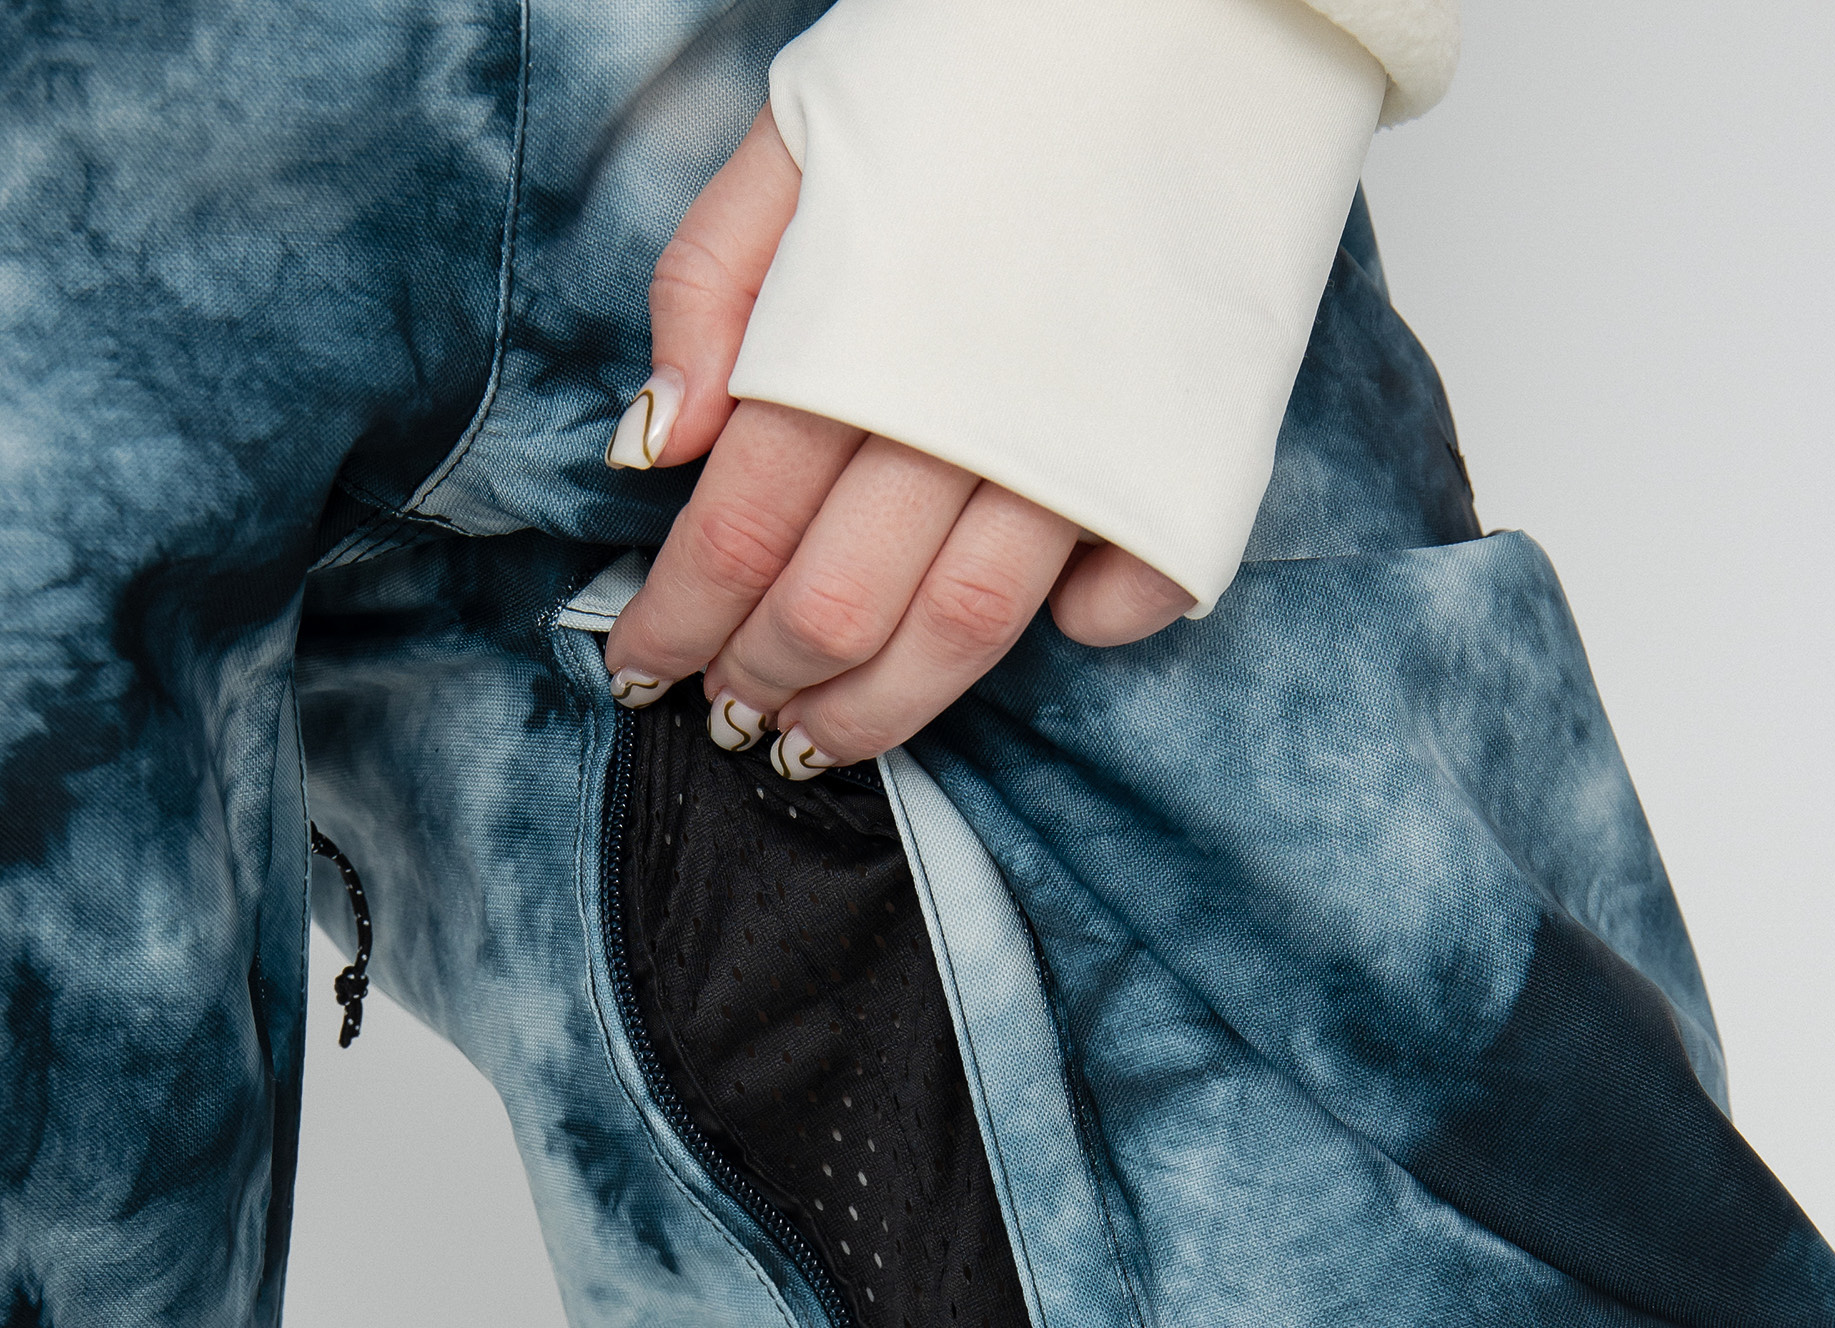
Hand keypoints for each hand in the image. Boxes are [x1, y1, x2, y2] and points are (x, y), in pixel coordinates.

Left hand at [602, 109, 1193, 777]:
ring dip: (878, 710)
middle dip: (760, 682)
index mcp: (854, 338)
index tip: (640, 668)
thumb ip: (711, 283)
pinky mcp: (1184, 460)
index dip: (677, 622)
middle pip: (834, 609)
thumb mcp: (803, 133)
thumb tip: (651, 446)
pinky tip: (1044, 636)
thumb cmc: (990, 56)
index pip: (735, 534)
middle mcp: (963, 415)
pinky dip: (1084, 631)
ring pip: (960, 637)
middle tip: (728, 716)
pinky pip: (1126, 596)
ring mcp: (1081, 451)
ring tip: (824, 741)